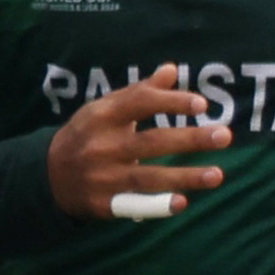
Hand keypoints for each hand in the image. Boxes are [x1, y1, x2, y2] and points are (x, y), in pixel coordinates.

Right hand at [45, 63, 231, 220]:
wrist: (49, 174)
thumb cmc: (88, 133)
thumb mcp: (105, 108)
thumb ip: (140, 91)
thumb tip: (172, 69)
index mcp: (102, 116)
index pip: (140, 104)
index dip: (171, 102)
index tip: (202, 104)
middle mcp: (102, 145)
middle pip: (152, 142)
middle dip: (191, 139)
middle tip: (225, 136)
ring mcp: (103, 176)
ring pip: (149, 177)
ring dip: (185, 177)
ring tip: (218, 175)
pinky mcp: (104, 202)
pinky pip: (135, 204)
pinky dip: (158, 205)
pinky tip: (182, 203)